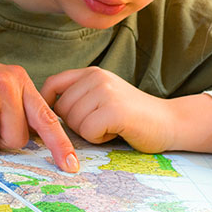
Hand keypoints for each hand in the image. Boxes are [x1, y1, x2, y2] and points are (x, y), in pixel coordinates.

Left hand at [41, 67, 211, 155]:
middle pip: (61, 109)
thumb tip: (43, 111)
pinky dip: (99, 138)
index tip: (51, 118)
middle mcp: (96, 77)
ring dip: (89, 132)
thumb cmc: (130, 114)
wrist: (168, 121)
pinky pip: (88, 132)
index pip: (53, 83)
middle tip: (100, 122)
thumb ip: (78, 95)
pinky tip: (115, 132)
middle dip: (75, 124)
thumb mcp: (101, 94)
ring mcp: (105, 92)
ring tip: (110, 125)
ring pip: (73, 122)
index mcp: (90, 72)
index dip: (46, 102)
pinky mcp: (114, 110)